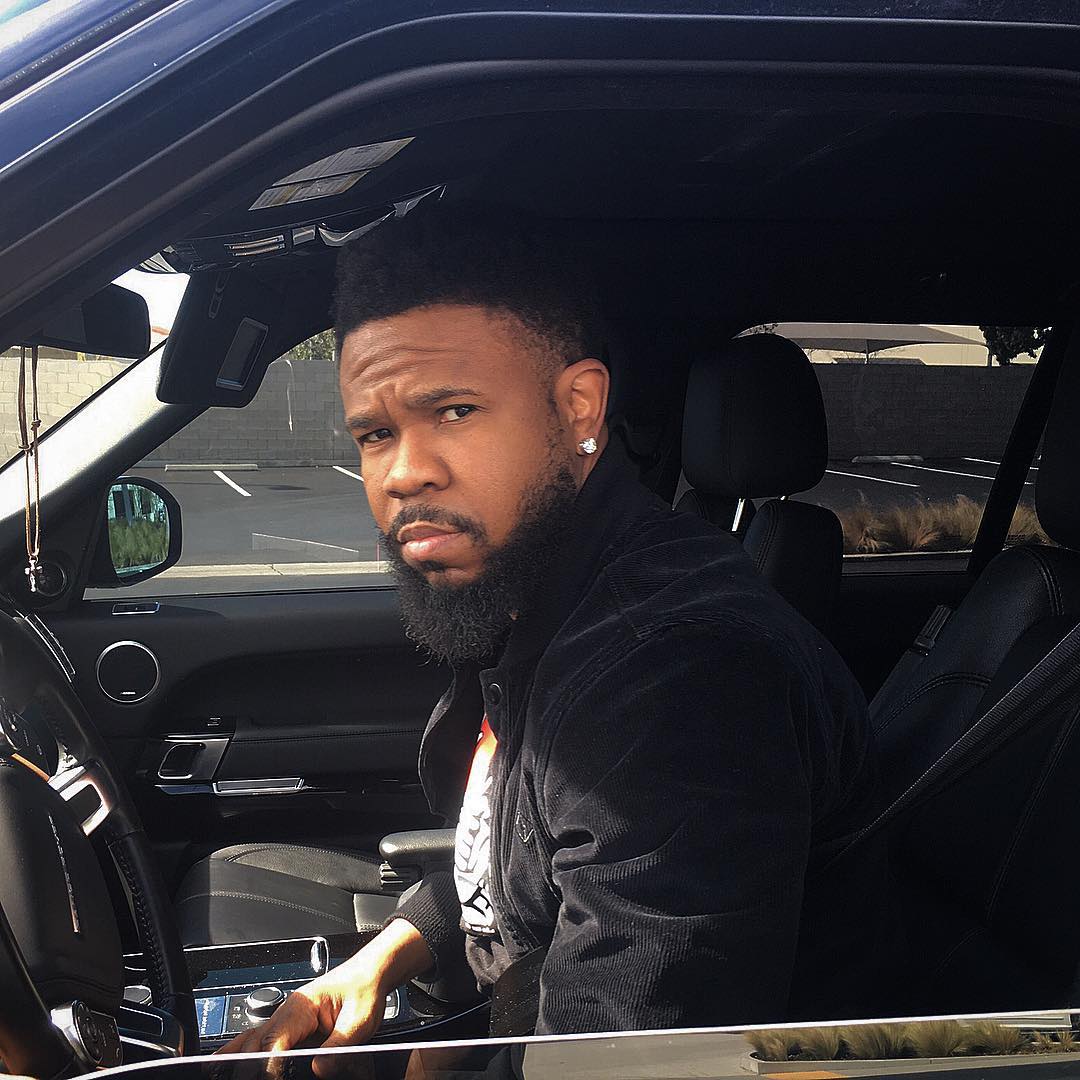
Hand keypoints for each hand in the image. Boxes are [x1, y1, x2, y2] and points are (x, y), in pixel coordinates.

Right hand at [216, 920, 431, 1078]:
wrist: (370, 974)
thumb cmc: (364, 990)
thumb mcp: (360, 1020)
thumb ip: (339, 1045)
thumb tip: (318, 1068)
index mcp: (301, 1006)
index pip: (275, 1041)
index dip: (269, 1066)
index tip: (272, 1078)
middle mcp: (286, 1012)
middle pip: (255, 1044)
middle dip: (248, 1067)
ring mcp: (284, 1019)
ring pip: (250, 1042)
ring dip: (238, 1060)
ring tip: (219, 1074)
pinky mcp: (287, 1027)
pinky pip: (257, 1040)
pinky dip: (240, 1052)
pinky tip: (223, 1063)